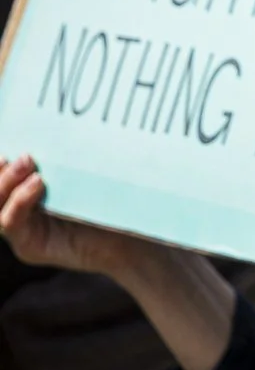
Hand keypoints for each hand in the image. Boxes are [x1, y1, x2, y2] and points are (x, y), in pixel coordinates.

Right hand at [0, 155, 150, 280]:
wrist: (128, 243)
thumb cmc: (108, 207)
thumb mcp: (82, 180)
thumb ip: (61, 164)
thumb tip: (55, 123)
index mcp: (28, 194)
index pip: (4, 175)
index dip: (1, 163)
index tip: (11, 141)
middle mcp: (20, 212)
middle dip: (2, 170)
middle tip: (26, 155)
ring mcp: (22, 231)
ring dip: (8, 181)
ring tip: (29, 164)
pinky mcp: (28, 246)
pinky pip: (11, 222)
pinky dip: (20, 201)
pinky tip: (37, 184)